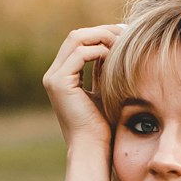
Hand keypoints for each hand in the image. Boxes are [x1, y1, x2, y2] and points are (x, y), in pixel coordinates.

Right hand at [42, 24, 124, 153]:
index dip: (102, 34)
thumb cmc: (103, 126)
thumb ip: (102, 70)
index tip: (125, 35)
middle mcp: (54, 74)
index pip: (80, 42)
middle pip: (77, 36)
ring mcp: (53, 78)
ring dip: (103, 37)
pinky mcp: (58, 82)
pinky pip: (80, 53)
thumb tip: (113, 47)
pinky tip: (115, 58)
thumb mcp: (104, 91)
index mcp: (62, 76)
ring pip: (77, 39)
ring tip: (123, 43)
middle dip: (103, 31)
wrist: (93, 149)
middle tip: (126, 33)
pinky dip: (100, 50)